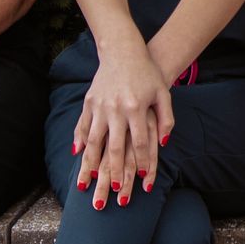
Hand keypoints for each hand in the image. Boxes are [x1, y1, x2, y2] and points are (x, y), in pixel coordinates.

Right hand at [74, 42, 173, 205]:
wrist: (123, 50)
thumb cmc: (148, 74)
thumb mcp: (163, 93)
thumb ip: (167, 119)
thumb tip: (164, 144)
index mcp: (136, 107)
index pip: (140, 142)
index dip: (142, 162)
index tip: (144, 179)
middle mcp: (116, 109)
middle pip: (115, 148)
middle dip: (114, 172)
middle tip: (114, 192)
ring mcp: (99, 106)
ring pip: (94, 141)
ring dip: (91, 164)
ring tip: (87, 183)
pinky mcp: (89, 102)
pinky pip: (82, 126)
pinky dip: (79, 142)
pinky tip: (77, 157)